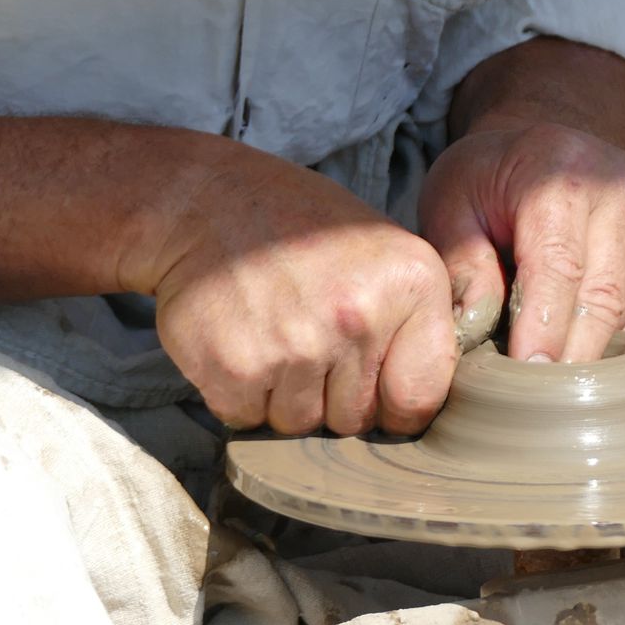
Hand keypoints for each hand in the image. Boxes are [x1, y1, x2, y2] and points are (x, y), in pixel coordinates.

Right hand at [134, 151, 456, 436]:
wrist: (202, 200)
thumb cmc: (295, 225)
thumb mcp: (378, 248)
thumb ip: (412, 319)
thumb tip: (422, 403)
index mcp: (411, 282)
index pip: (419, 399)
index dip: (391, 399)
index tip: (369, 381)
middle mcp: (358, 317)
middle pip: (354, 418)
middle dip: (328, 393)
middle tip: (302, 334)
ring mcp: (296, 346)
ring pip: (299, 423)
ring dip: (280, 394)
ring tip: (269, 332)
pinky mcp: (237, 368)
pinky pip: (248, 417)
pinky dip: (237, 391)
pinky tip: (237, 339)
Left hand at [419, 119, 624, 362]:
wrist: (547, 151)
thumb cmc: (490, 181)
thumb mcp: (451, 203)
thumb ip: (460, 263)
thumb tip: (471, 329)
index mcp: (562, 175)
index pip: (559, 267)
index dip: (544, 329)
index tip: (527, 378)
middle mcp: (624, 196)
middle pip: (601, 303)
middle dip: (564, 361)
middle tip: (527, 406)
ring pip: (624, 322)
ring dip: (581, 355)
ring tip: (536, 362)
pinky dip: (607, 348)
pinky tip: (571, 343)